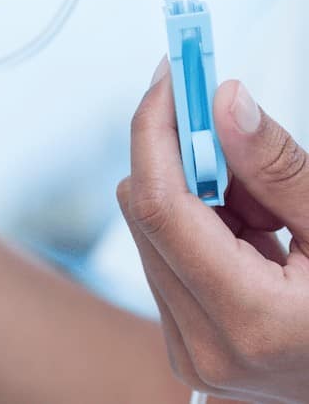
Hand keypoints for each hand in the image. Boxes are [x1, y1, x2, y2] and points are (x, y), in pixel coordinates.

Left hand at [119, 59, 308, 402]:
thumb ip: (280, 169)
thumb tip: (224, 101)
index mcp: (249, 322)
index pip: (159, 205)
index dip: (156, 130)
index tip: (169, 75)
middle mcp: (203, 346)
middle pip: (146, 213)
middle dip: (180, 153)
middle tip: (223, 115)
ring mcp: (190, 352)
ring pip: (151, 231)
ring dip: (196, 193)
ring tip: (268, 207)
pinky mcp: (186, 345)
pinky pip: (166, 257)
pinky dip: (202, 225)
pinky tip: (256, 233)